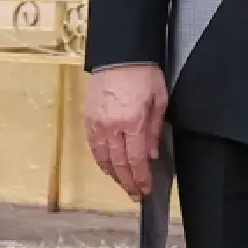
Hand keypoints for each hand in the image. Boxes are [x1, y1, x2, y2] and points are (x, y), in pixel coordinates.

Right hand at [84, 64, 168, 200]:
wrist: (120, 53)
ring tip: (122, 184)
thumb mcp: (159, 99)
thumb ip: (155, 129)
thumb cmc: (143, 72)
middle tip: (135, 194)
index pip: (136, 160)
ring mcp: (97, 122)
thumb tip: (151, 154)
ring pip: (103, 157)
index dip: (140, 178)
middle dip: (127, 182)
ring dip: (113, 174)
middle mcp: (112, 125)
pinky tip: (107, 166)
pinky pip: (92, 145)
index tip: (145, 189)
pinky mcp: (88, 117)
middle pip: (118, 163)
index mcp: (132, 121)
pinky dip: (100, 159)